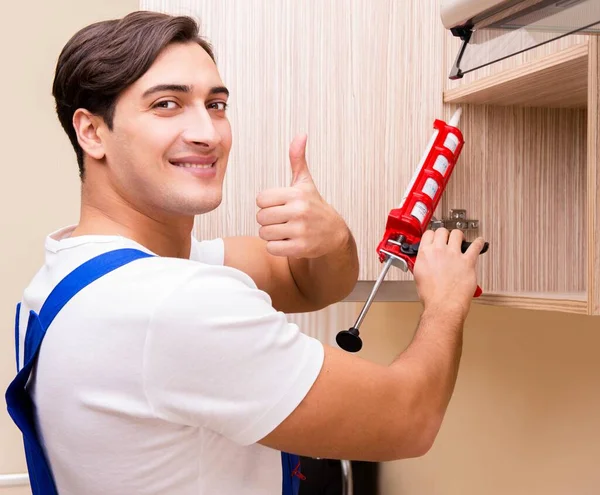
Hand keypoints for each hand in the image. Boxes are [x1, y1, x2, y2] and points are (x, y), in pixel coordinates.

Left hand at [256, 134, 348, 257]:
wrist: (334, 234)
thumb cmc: (314, 206)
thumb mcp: (305, 183)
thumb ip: (298, 160)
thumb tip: (300, 135)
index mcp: (296, 194)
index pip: (261, 200)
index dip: (266, 205)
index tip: (278, 206)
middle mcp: (299, 211)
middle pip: (261, 218)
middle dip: (267, 221)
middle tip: (281, 221)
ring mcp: (300, 230)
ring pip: (265, 234)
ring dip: (271, 235)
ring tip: (285, 231)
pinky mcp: (300, 248)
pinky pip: (272, 248)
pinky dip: (276, 247)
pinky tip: (288, 242)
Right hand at [413, 228, 484, 318]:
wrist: (443, 305)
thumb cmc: (432, 296)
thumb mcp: (418, 276)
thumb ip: (423, 263)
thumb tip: (425, 260)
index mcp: (425, 254)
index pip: (428, 234)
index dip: (432, 235)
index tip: (435, 237)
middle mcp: (439, 251)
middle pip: (442, 231)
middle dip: (445, 234)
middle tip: (448, 239)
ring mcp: (454, 255)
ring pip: (457, 234)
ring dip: (459, 235)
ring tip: (461, 239)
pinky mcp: (467, 262)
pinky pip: (475, 246)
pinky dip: (479, 243)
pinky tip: (480, 242)